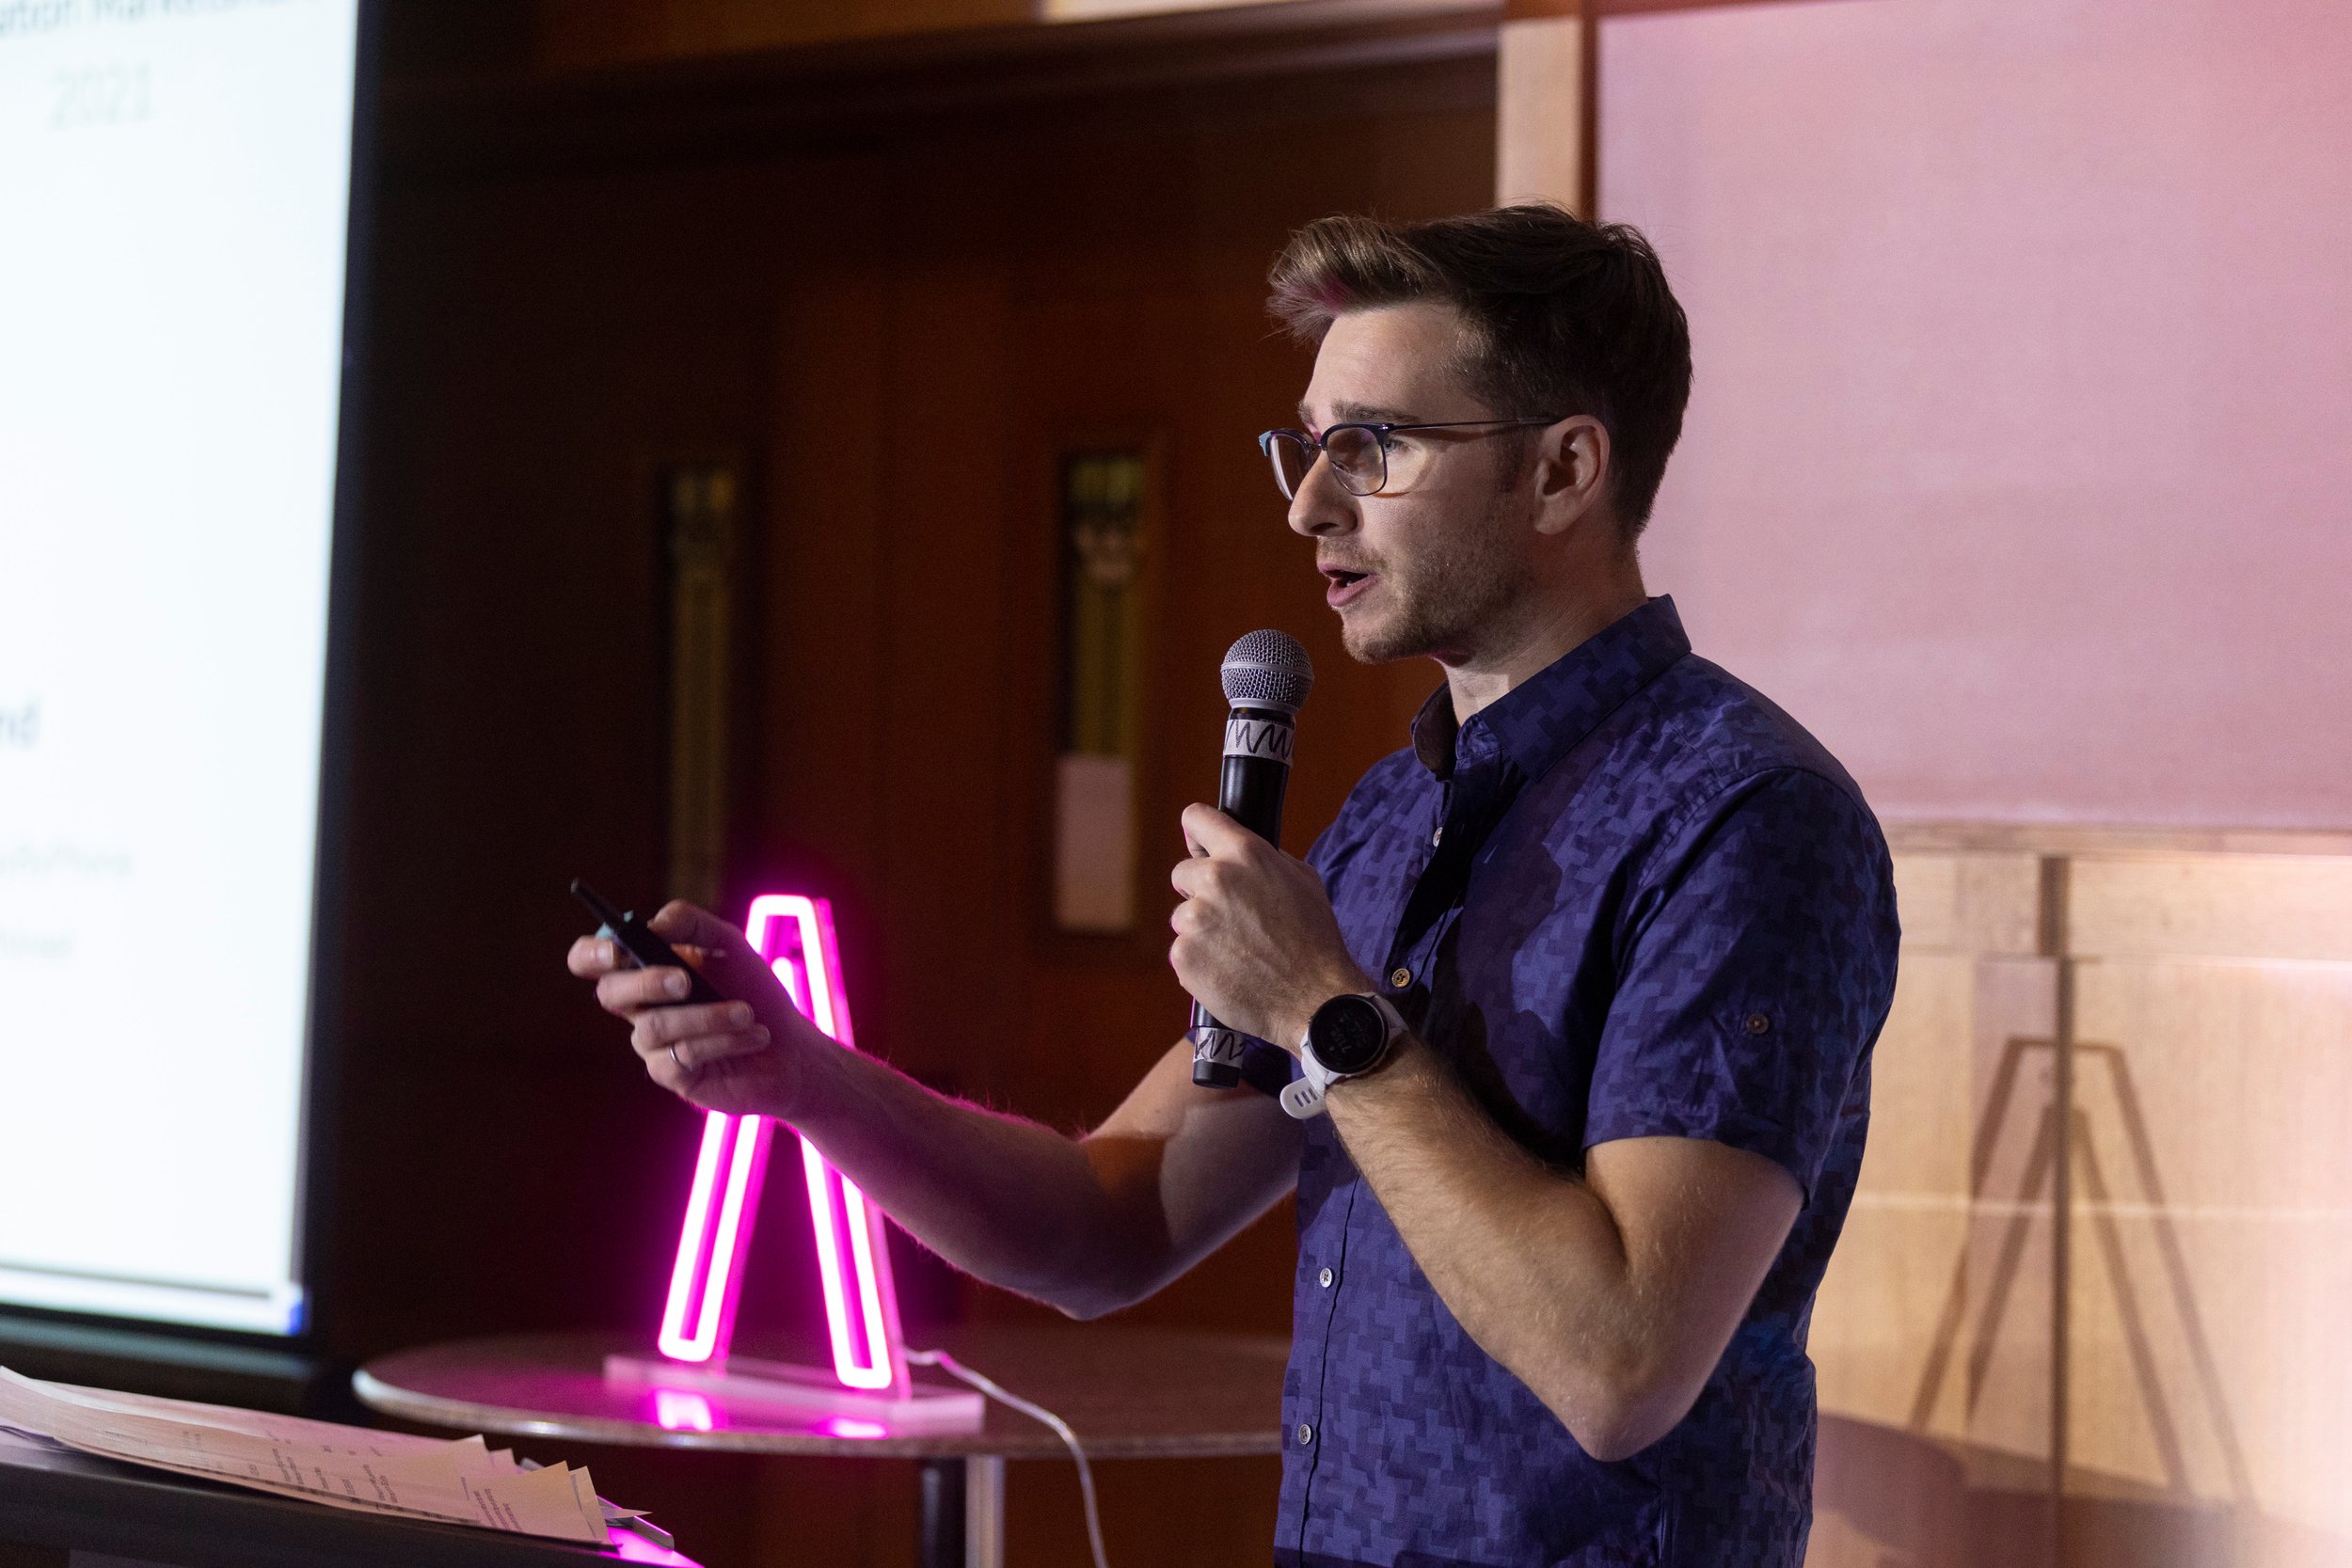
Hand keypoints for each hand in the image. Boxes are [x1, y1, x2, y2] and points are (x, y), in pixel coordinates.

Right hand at [566, 901, 826, 1118]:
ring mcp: (653, 1045)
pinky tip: (754, 1037)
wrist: (790, 1046)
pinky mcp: (672, 1076)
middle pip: (610, 994)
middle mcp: (640, 1008)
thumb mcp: (729, 945)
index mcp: (645, 970)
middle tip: (686, 981)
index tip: (617, 949)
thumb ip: (692, 924)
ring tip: (748, 1013)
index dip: (591, 954)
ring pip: (655, 1027)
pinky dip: (723, 1040)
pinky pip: (683, 1056)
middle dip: (646, 983)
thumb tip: (654, 923)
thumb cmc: (754, 991)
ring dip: (708, 1016)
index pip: (592, 960)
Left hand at [1168, 804, 1369, 1051]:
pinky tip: (1229, 971)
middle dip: (1201, 891)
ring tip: (1237, 951)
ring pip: (1182, 916)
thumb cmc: (1314, 940)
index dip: (1197, 833)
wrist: (1314, 999)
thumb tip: (1237, 854)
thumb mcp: (1303, 880)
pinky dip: (1199, 961)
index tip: (1199, 846)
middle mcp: (1214, 879)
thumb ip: (1265, 859)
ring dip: (1201, 930)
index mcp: (1245, 854)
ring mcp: (1194, 919)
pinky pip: (1182, 951)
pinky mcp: (1183, 955)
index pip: (1196, 818)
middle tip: (1232, 918)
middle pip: (1183, 873)